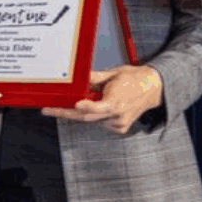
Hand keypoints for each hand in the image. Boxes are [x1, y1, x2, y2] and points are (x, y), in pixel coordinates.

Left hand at [43, 65, 162, 134]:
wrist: (153, 89)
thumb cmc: (134, 79)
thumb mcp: (114, 73)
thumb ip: (94, 77)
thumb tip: (78, 76)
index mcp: (117, 100)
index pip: (99, 106)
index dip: (87, 106)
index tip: (76, 103)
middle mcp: (117, 114)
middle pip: (87, 116)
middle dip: (66, 113)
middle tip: (48, 110)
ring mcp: (118, 123)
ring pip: (92, 119)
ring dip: (81, 112)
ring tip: (75, 101)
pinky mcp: (119, 128)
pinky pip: (100, 122)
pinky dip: (95, 115)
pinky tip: (99, 105)